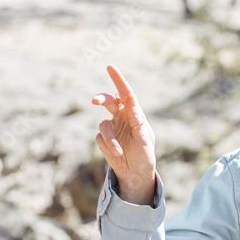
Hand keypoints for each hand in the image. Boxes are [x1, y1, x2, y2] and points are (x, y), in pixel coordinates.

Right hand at [92, 64, 156, 204]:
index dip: (118, 79)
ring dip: (110, 138)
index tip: (110, 67)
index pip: (125, 93)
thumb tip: (130, 98)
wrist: (136, 172)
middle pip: (108, 101)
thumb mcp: (144, 136)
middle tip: (95, 101)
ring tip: (119, 150)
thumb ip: (136, 118)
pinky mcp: (103, 139)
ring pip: (103, 124)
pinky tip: (117, 153)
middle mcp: (121, 116)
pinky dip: (108, 145)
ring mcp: (111, 127)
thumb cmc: (144, 153)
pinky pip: (99, 137)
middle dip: (101, 99)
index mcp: (133, 113)